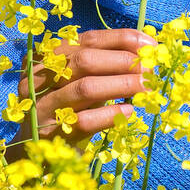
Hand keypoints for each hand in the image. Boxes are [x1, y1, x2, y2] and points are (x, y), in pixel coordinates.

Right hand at [9, 28, 152, 151]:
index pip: (89, 39)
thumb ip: (105, 64)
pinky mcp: (51, 134)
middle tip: (151, 70)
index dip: (123, 39)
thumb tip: (148, 51)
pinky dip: (111, 114)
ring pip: (86, 88)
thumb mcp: (82, 80)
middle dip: (124, 61)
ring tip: (147, 88)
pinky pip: (85, 121)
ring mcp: (43, 107)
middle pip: (85, 60)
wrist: (39, 149)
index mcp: (48, 56)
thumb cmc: (70, 108)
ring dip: (122, 85)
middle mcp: (41, 78)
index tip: (150, 45)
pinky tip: (129, 111)